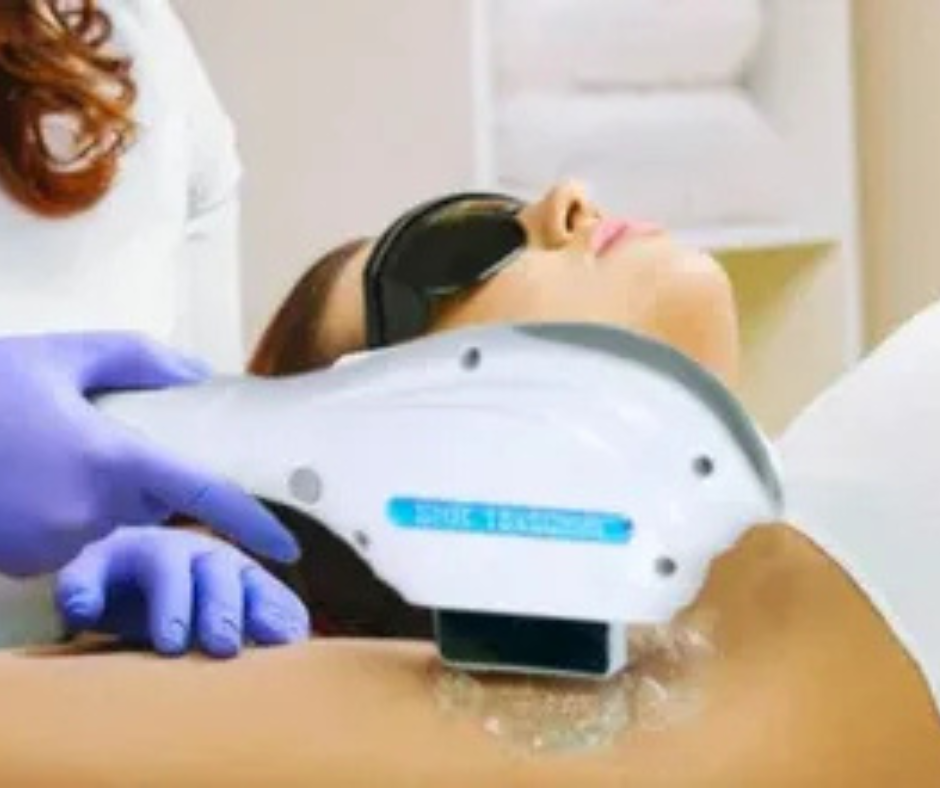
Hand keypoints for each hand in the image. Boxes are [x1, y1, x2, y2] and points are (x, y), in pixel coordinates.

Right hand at [0, 332, 297, 576]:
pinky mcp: (27, 562)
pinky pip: (74, 536)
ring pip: (115, 520)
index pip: (203, 496)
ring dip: (103, 492)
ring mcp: (56, 544)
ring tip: (50, 450)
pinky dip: (69, 510)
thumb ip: (139, 359)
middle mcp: (92, 513)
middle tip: (102, 436)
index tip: (288, 545)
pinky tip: (29, 477)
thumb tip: (199, 373)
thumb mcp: (61, 355)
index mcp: (112, 461)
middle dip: (149, 476)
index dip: (251, 521)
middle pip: (157, 504)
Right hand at [55, 528, 309, 657]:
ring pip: (164, 567)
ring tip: (171, 644)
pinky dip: (82, 592)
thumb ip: (266, 619)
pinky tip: (82, 615)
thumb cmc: (186, 605)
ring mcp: (143, 551)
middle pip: (216, 570)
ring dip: (171, 603)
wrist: (114, 576)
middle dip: (223, 608)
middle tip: (224, 646)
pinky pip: (85, 575)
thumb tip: (298, 638)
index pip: (257, 583)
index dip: (269, 607)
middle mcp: (193, 552)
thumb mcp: (229, 614)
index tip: (286, 639)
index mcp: (230, 567)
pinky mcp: (92, 565)